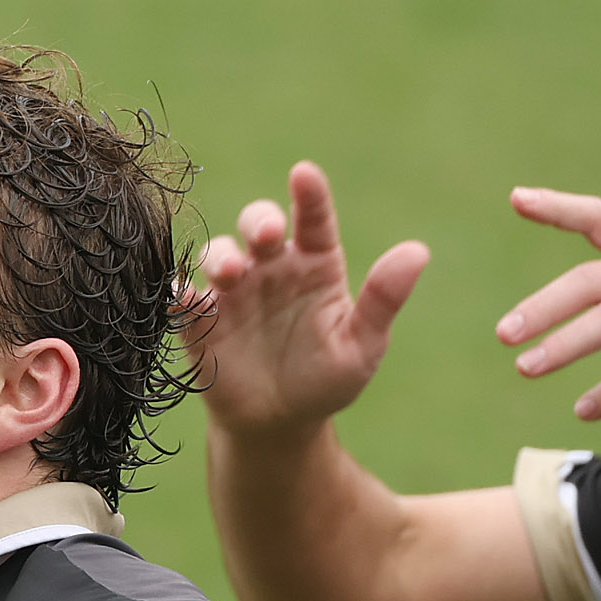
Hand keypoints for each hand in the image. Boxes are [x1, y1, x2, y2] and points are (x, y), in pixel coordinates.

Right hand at [190, 162, 431, 438]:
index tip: (304, 174)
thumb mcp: (362, 345)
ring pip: (219, 253)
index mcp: (314, 265)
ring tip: (230, 273)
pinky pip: (184, 297)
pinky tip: (190, 297)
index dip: (309, 195)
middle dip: (258, 220)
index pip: (313, 219)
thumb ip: (383, 299)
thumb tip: (418, 252)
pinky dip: (182, 292)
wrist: (278, 425)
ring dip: (221, 255)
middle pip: (258, 223)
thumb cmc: (325, 382)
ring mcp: (233, 292)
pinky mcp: (200, 321)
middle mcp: (271, 268)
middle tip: (265, 235)